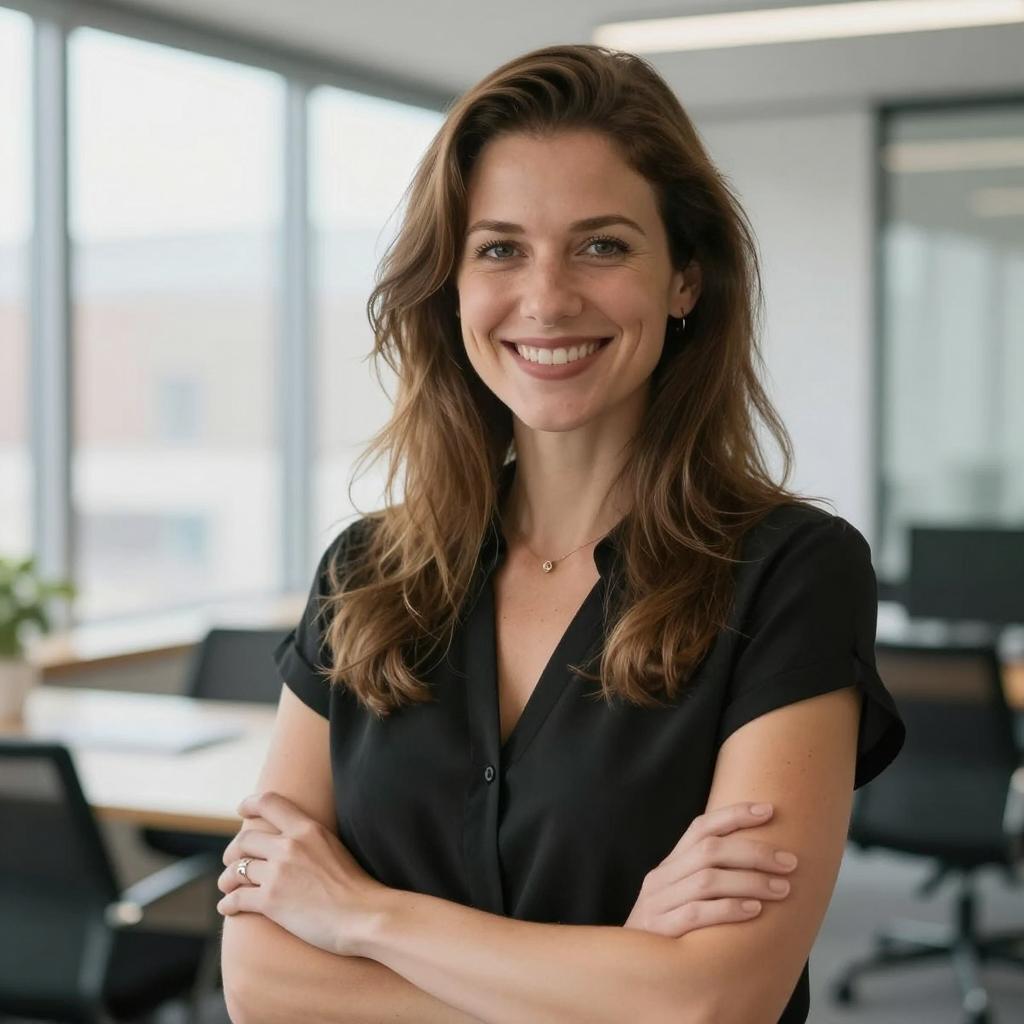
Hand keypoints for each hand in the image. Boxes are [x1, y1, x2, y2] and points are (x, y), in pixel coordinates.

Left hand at [216, 791, 387, 956]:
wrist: (364, 915)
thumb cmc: (356, 887)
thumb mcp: (334, 847)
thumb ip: (311, 840)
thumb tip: (294, 842)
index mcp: (308, 828)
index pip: (269, 803)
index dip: (250, 803)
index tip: (242, 809)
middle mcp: (290, 846)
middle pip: (244, 840)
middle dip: (232, 852)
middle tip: (231, 861)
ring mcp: (278, 873)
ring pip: (236, 870)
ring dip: (227, 879)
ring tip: (227, 886)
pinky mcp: (271, 901)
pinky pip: (236, 898)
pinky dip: (227, 903)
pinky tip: (227, 907)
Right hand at [623, 802, 797, 937]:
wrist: (628, 969)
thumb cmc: (668, 932)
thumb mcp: (680, 897)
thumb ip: (708, 879)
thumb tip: (760, 864)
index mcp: (669, 864)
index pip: (701, 827)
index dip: (735, 815)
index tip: (769, 810)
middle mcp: (662, 877)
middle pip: (710, 850)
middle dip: (754, 852)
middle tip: (789, 862)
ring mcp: (658, 902)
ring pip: (708, 879)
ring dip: (750, 881)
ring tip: (782, 889)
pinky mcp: (660, 930)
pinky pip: (697, 913)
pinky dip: (728, 909)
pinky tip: (754, 910)